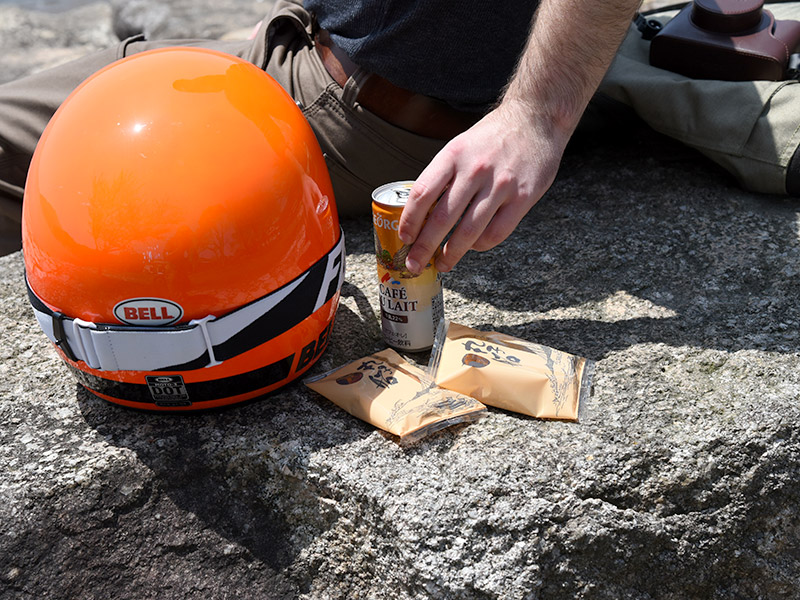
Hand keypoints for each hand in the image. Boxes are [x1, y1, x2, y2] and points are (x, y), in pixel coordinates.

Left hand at [397, 100, 569, 274]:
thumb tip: (420, 214)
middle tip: (413, 264)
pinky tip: (473, 247)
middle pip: (442, 218)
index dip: (409, 221)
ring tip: (442, 264)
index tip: (404, 238)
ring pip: (468, 231)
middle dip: (423, 247)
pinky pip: (496, 233)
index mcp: (453, 155)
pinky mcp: (523, 197)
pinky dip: (480, 245)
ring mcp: (501, 185)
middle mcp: (475, 170)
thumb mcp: (460, 146)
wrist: (536, 119)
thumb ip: (442, 176)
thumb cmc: (492, 138)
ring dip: (451, 254)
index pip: (422, 193)